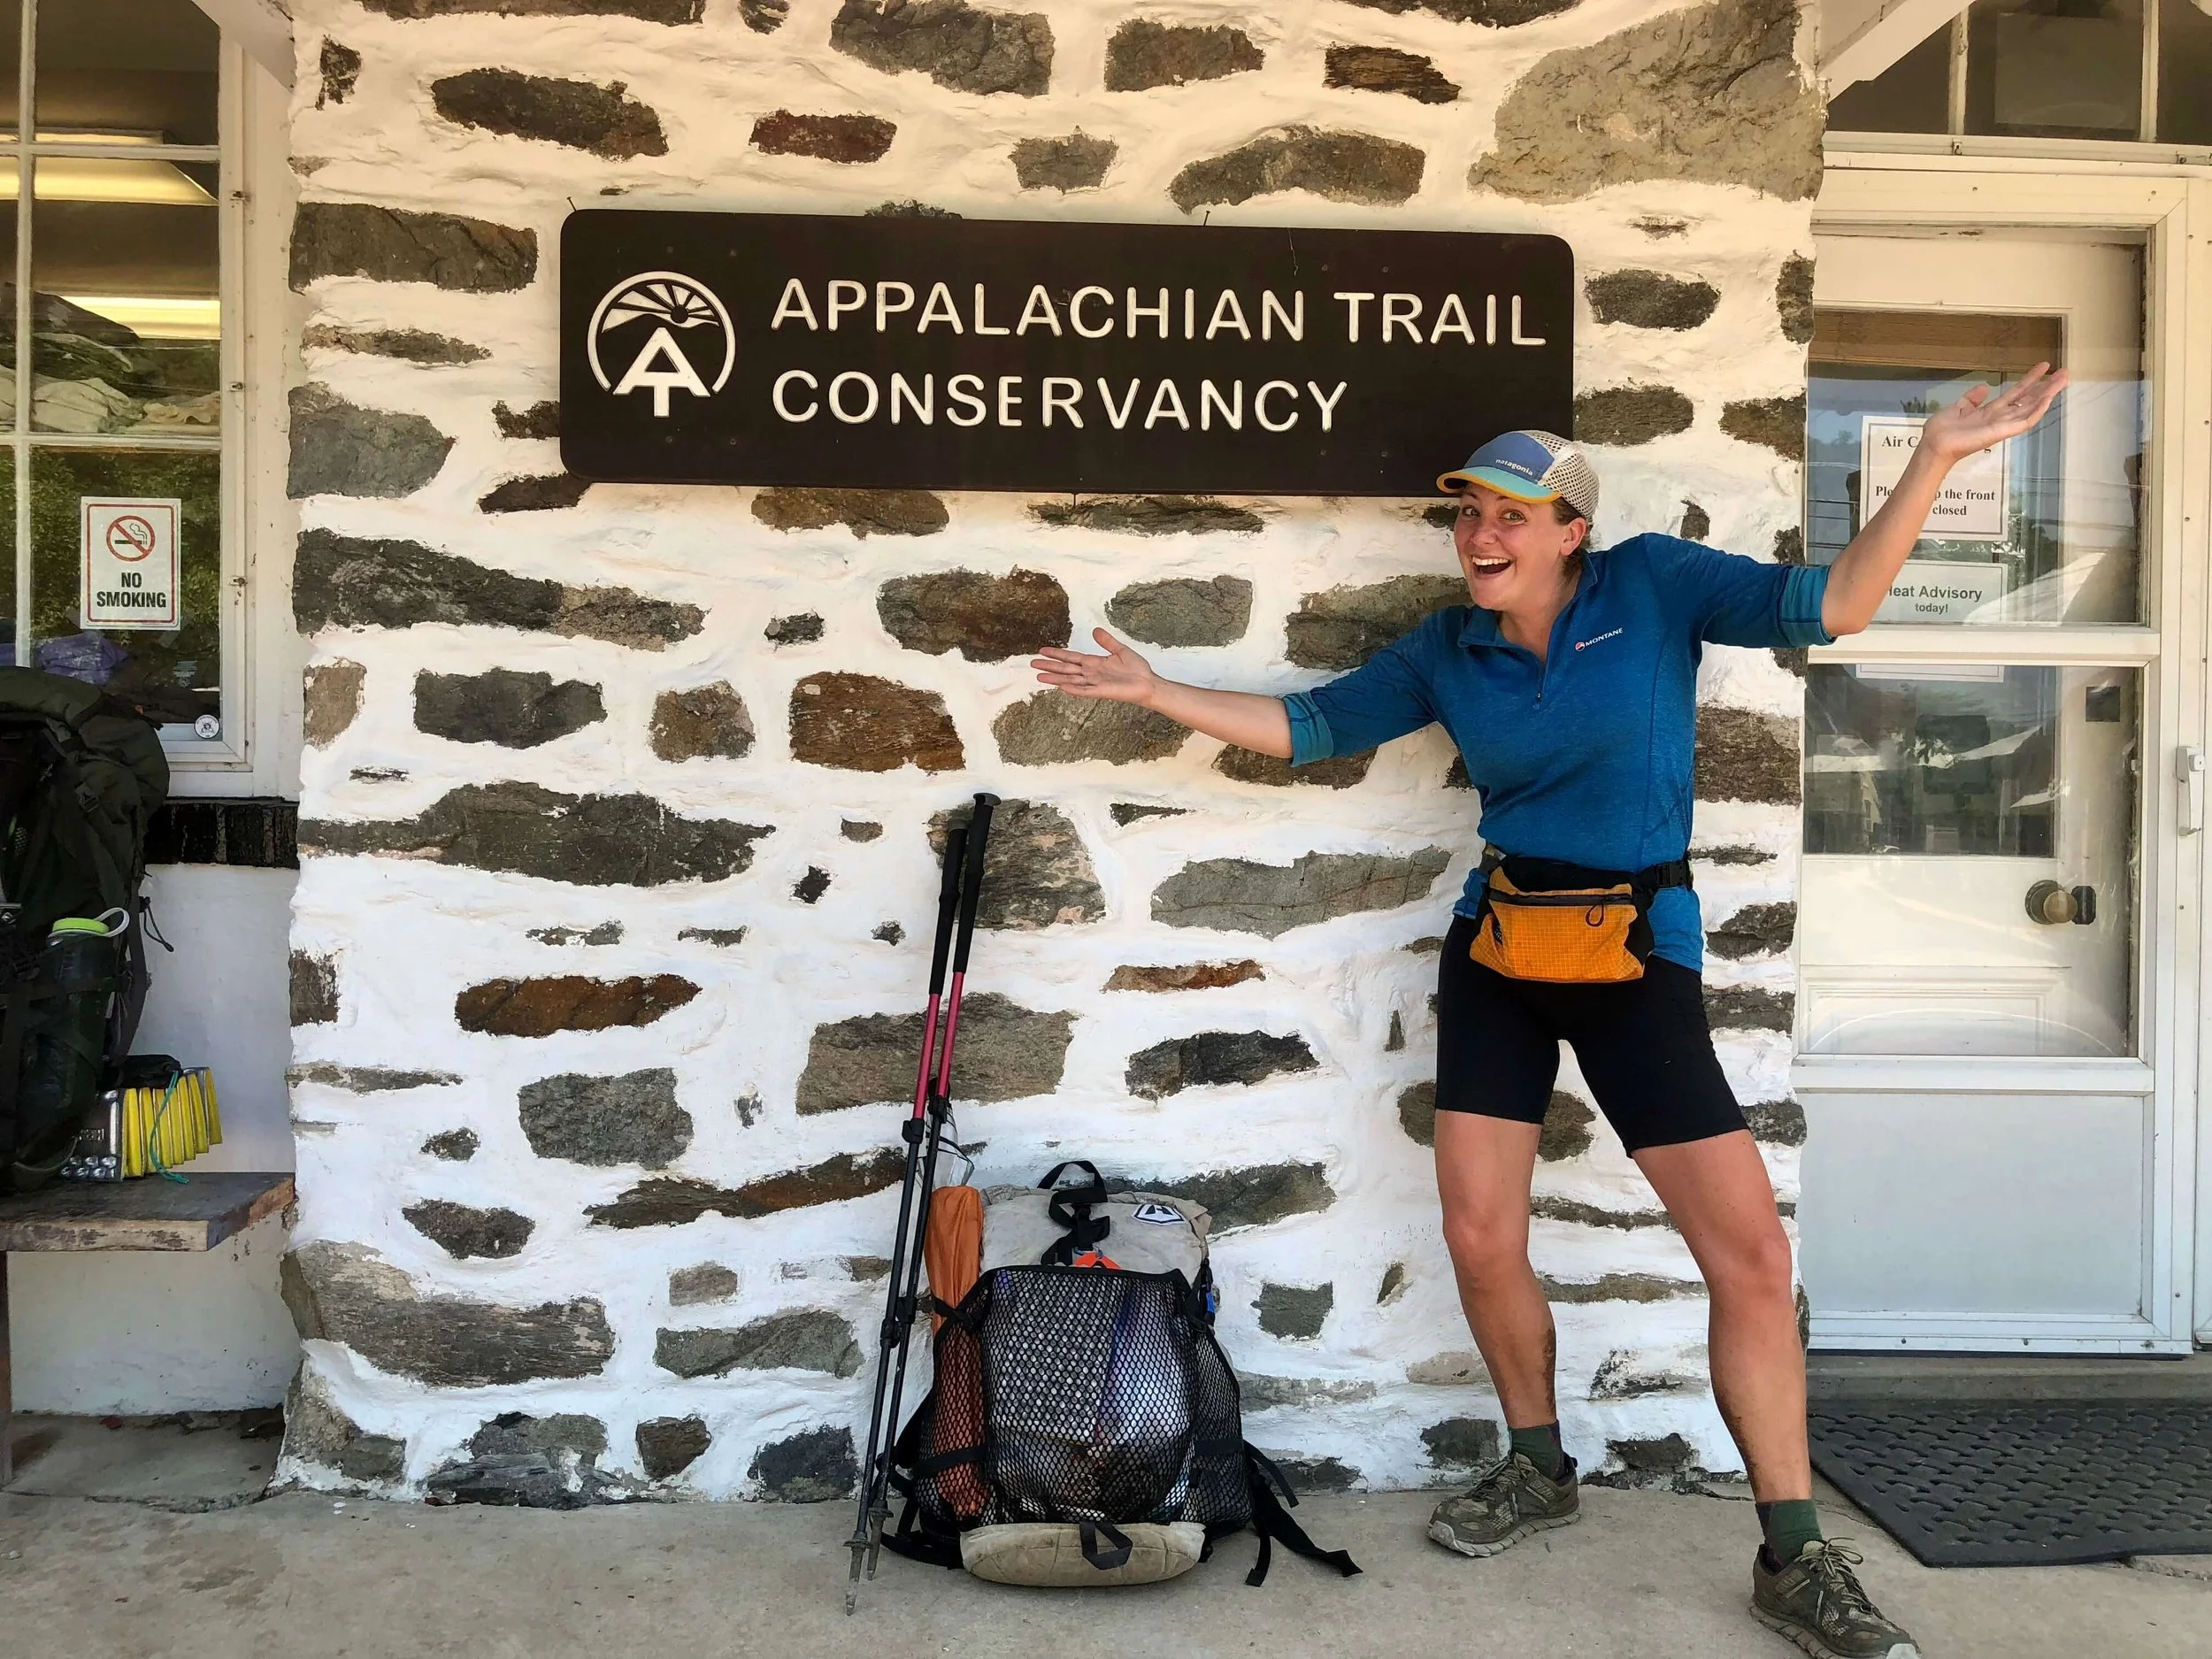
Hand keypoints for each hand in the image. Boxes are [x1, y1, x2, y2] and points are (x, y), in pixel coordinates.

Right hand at [1032, 628, 1158, 704]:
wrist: (1148, 683)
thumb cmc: (1137, 669)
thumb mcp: (1121, 650)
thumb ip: (1107, 642)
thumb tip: (1095, 630)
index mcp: (1094, 663)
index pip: (1071, 658)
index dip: (1057, 654)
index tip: (1042, 651)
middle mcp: (1091, 674)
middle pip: (1066, 669)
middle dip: (1050, 666)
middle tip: (1033, 664)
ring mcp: (1095, 683)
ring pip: (1071, 680)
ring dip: (1055, 678)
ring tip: (1040, 677)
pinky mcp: (1102, 692)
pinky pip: (1085, 691)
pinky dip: (1074, 689)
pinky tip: (1062, 687)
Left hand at [1918, 361, 2067, 463]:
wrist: (1934, 445)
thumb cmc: (1942, 431)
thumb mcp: (1958, 408)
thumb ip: (1972, 399)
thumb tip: (1984, 388)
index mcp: (1990, 412)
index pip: (2016, 393)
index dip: (2030, 380)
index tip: (2044, 367)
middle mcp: (2000, 418)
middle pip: (2029, 399)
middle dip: (2047, 386)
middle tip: (2065, 372)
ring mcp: (2003, 425)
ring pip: (2032, 408)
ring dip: (2049, 394)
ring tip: (2063, 379)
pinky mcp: (2003, 432)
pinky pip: (2025, 421)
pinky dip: (2037, 410)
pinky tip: (2049, 398)